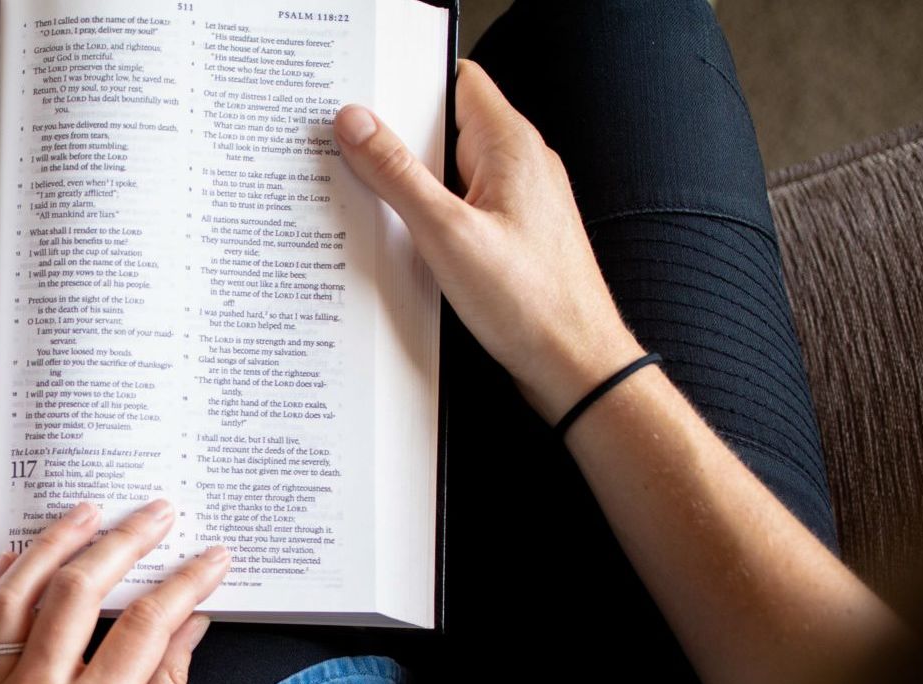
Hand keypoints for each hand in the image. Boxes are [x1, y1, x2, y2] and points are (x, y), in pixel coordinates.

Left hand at [0, 500, 227, 683]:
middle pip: (78, 590)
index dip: (184, 581)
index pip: (146, 623)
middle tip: (156, 512)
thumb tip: (190, 620)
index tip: (212, 555)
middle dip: (124, 541)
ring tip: (86, 512)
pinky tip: (14, 558)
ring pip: (14, 596)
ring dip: (51, 545)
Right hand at [334, 60, 643, 421]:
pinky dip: (429, 216)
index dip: (408, 82)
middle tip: (348, 154)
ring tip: (368, 201)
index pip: (456, 79)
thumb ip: (397, 174)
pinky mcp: (510, 234)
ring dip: (410, 184)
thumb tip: (357, 122)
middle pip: (446, 126)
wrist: (575, 365)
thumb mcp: (447, 233)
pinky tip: (402, 241)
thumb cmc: (529, 303)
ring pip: (450, 171)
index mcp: (510, 145)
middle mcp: (519, 164)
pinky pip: (460, 207)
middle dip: (398, 138)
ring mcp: (517, 200)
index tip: (362, 99)